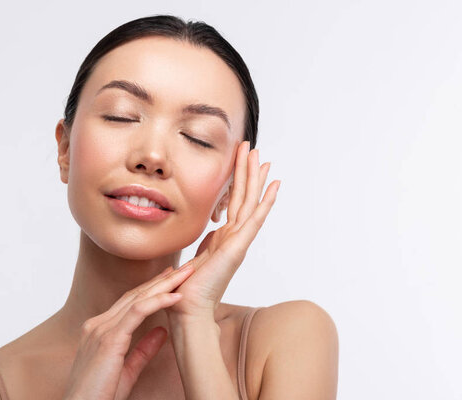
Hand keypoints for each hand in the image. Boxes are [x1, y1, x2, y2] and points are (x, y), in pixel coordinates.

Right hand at [62, 264, 195, 399]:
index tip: (171, 277)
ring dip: (164, 285)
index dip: (152, 288)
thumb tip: (162, 331)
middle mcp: (98, 325)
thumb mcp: (126, 370)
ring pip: (138, 299)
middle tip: (185, 267)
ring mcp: (101, 330)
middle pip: (135, 294)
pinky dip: (158, 302)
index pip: (130, 301)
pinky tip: (175, 297)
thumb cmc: (98, 396)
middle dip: (162, 279)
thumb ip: (143, 350)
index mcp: (99, 330)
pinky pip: (137, 313)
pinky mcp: (108, 340)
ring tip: (186, 275)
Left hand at [165, 140, 280, 320]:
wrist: (187, 309)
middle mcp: (234, 237)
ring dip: (255, 178)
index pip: (233, 202)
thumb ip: (205, 244)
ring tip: (262, 157)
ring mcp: (239, 242)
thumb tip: (209, 235)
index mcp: (223, 238)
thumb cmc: (188, 289)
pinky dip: (266, 202)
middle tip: (253, 147)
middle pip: (244, 197)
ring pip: (250, 202)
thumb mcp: (196, 257)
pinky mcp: (238, 247)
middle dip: (248, 171)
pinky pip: (254, 219)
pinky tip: (273, 186)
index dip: (238, 180)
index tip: (242, 161)